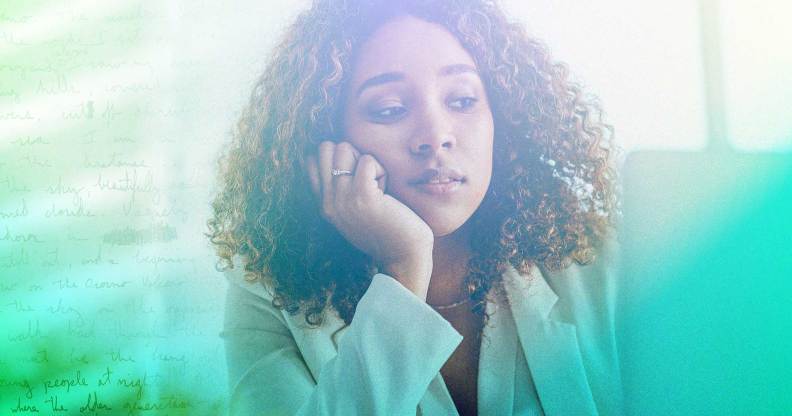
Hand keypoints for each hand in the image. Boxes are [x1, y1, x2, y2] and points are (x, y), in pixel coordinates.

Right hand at [306, 141, 433, 298]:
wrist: (403, 258)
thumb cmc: (388, 232)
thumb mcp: (354, 213)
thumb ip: (341, 191)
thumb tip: (338, 153)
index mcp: (324, 205)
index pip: (310, 161)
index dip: (335, 157)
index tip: (355, 177)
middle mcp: (328, 202)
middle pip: (325, 148)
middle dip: (350, 154)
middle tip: (367, 179)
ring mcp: (342, 199)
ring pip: (344, 148)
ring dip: (366, 161)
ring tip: (377, 186)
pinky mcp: (363, 195)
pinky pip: (367, 160)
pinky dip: (381, 169)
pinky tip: (386, 192)